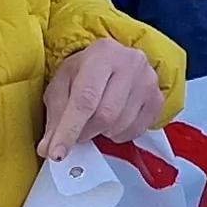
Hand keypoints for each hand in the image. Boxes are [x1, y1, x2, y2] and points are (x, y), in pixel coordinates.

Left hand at [41, 39, 166, 158]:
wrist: (114, 61)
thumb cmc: (86, 71)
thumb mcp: (62, 84)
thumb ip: (55, 116)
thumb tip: (49, 148)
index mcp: (102, 53)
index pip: (85, 98)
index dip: (69, 129)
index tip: (57, 152)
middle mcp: (130, 63)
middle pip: (105, 115)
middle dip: (85, 132)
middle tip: (75, 132)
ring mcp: (148, 81)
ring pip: (120, 126)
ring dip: (102, 133)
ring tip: (95, 120)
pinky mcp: (158, 98)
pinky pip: (136, 131)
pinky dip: (119, 134)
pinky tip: (113, 122)